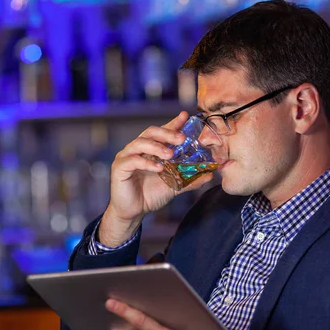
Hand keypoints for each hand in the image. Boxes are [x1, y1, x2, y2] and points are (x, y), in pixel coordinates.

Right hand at [99, 111, 213, 245]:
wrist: (133, 212)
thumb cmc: (150, 195)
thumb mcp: (174, 186)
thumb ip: (190, 179)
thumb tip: (210, 175)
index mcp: (150, 149)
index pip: (162, 132)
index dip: (173, 124)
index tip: (185, 117)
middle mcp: (137, 149)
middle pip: (150, 132)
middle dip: (167, 133)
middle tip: (181, 138)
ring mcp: (126, 157)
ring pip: (140, 143)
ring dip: (156, 147)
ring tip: (170, 154)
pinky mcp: (119, 168)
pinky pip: (132, 161)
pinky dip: (146, 163)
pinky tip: (158, 168)